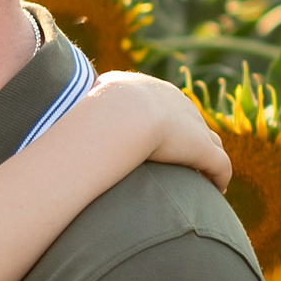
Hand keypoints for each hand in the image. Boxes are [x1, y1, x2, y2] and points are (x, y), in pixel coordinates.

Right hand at [87, 71, 230, 190]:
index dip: (162, 123)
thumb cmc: (93, 113)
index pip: (164, 105)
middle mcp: (176, 102)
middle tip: (183, 160)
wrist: (119, 115)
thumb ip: (78, 112)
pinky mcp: (202, 148)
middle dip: (189, 138)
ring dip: (208, 158)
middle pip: (190, 121)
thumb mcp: (83, 105)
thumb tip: (61, 125)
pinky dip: (219, 177)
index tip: (156, 140)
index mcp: (149, 90)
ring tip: (203, 177)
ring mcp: (192, 124)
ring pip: (210, 141)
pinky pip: (219, 165)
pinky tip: (217, 190)